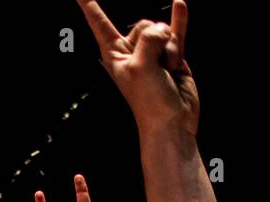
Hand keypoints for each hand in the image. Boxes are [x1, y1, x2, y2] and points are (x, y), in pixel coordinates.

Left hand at [75, 0, 198, 134]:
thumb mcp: (141, 66)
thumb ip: (148, 39)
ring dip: (169, 49)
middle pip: (143, 25)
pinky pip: (176, 30)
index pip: (99, 24)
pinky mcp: (172, 55)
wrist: (173, 121)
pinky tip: (179, 4)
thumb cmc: (150, 102)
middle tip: (156, 66)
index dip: (90, 7)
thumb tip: (163, 30)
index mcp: (114, 56)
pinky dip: (179, 19)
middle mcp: (132, 53)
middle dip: (153, 40)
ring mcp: (153, 53)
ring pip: (163, 31)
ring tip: (168, 70)